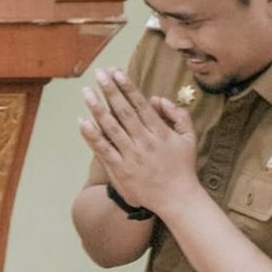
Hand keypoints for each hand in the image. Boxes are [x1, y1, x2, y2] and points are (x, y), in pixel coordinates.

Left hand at [77, 67, 198, 212]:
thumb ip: (178, 115)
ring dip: (97, 108)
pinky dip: (92, 136)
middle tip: (99, 73)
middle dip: (110, 91)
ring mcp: (131, 156)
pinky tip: (82, 122)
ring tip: (87, 92)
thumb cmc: (183, 168)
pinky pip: (104, 150)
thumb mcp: (189, 138)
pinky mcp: (121, 170)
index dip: (127, 87)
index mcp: (160, 132)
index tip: (116, 72)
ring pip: (111, 128)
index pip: (141, 104)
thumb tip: (158, 99)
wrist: (177, 199)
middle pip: (124, 111)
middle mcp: (145, 142)